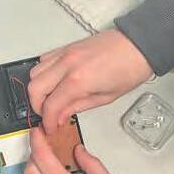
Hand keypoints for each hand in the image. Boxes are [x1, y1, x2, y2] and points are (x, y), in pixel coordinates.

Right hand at [28, 29, 152, 133]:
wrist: (139, 45)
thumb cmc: (130, 69)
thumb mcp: (106, 97)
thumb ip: (78, 107)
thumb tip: (60, 116)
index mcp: (79, 80)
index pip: (50, 105)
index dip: (47, 121)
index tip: (50, 128)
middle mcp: (67, 64)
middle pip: (34, 88)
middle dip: (37, 106)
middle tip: (48, 116)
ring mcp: (65, 53)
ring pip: (35, 72)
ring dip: (38, 89)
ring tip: (50, 100)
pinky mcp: (67, 47)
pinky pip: (44, 59)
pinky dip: (43, 73)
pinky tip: (53, 82)